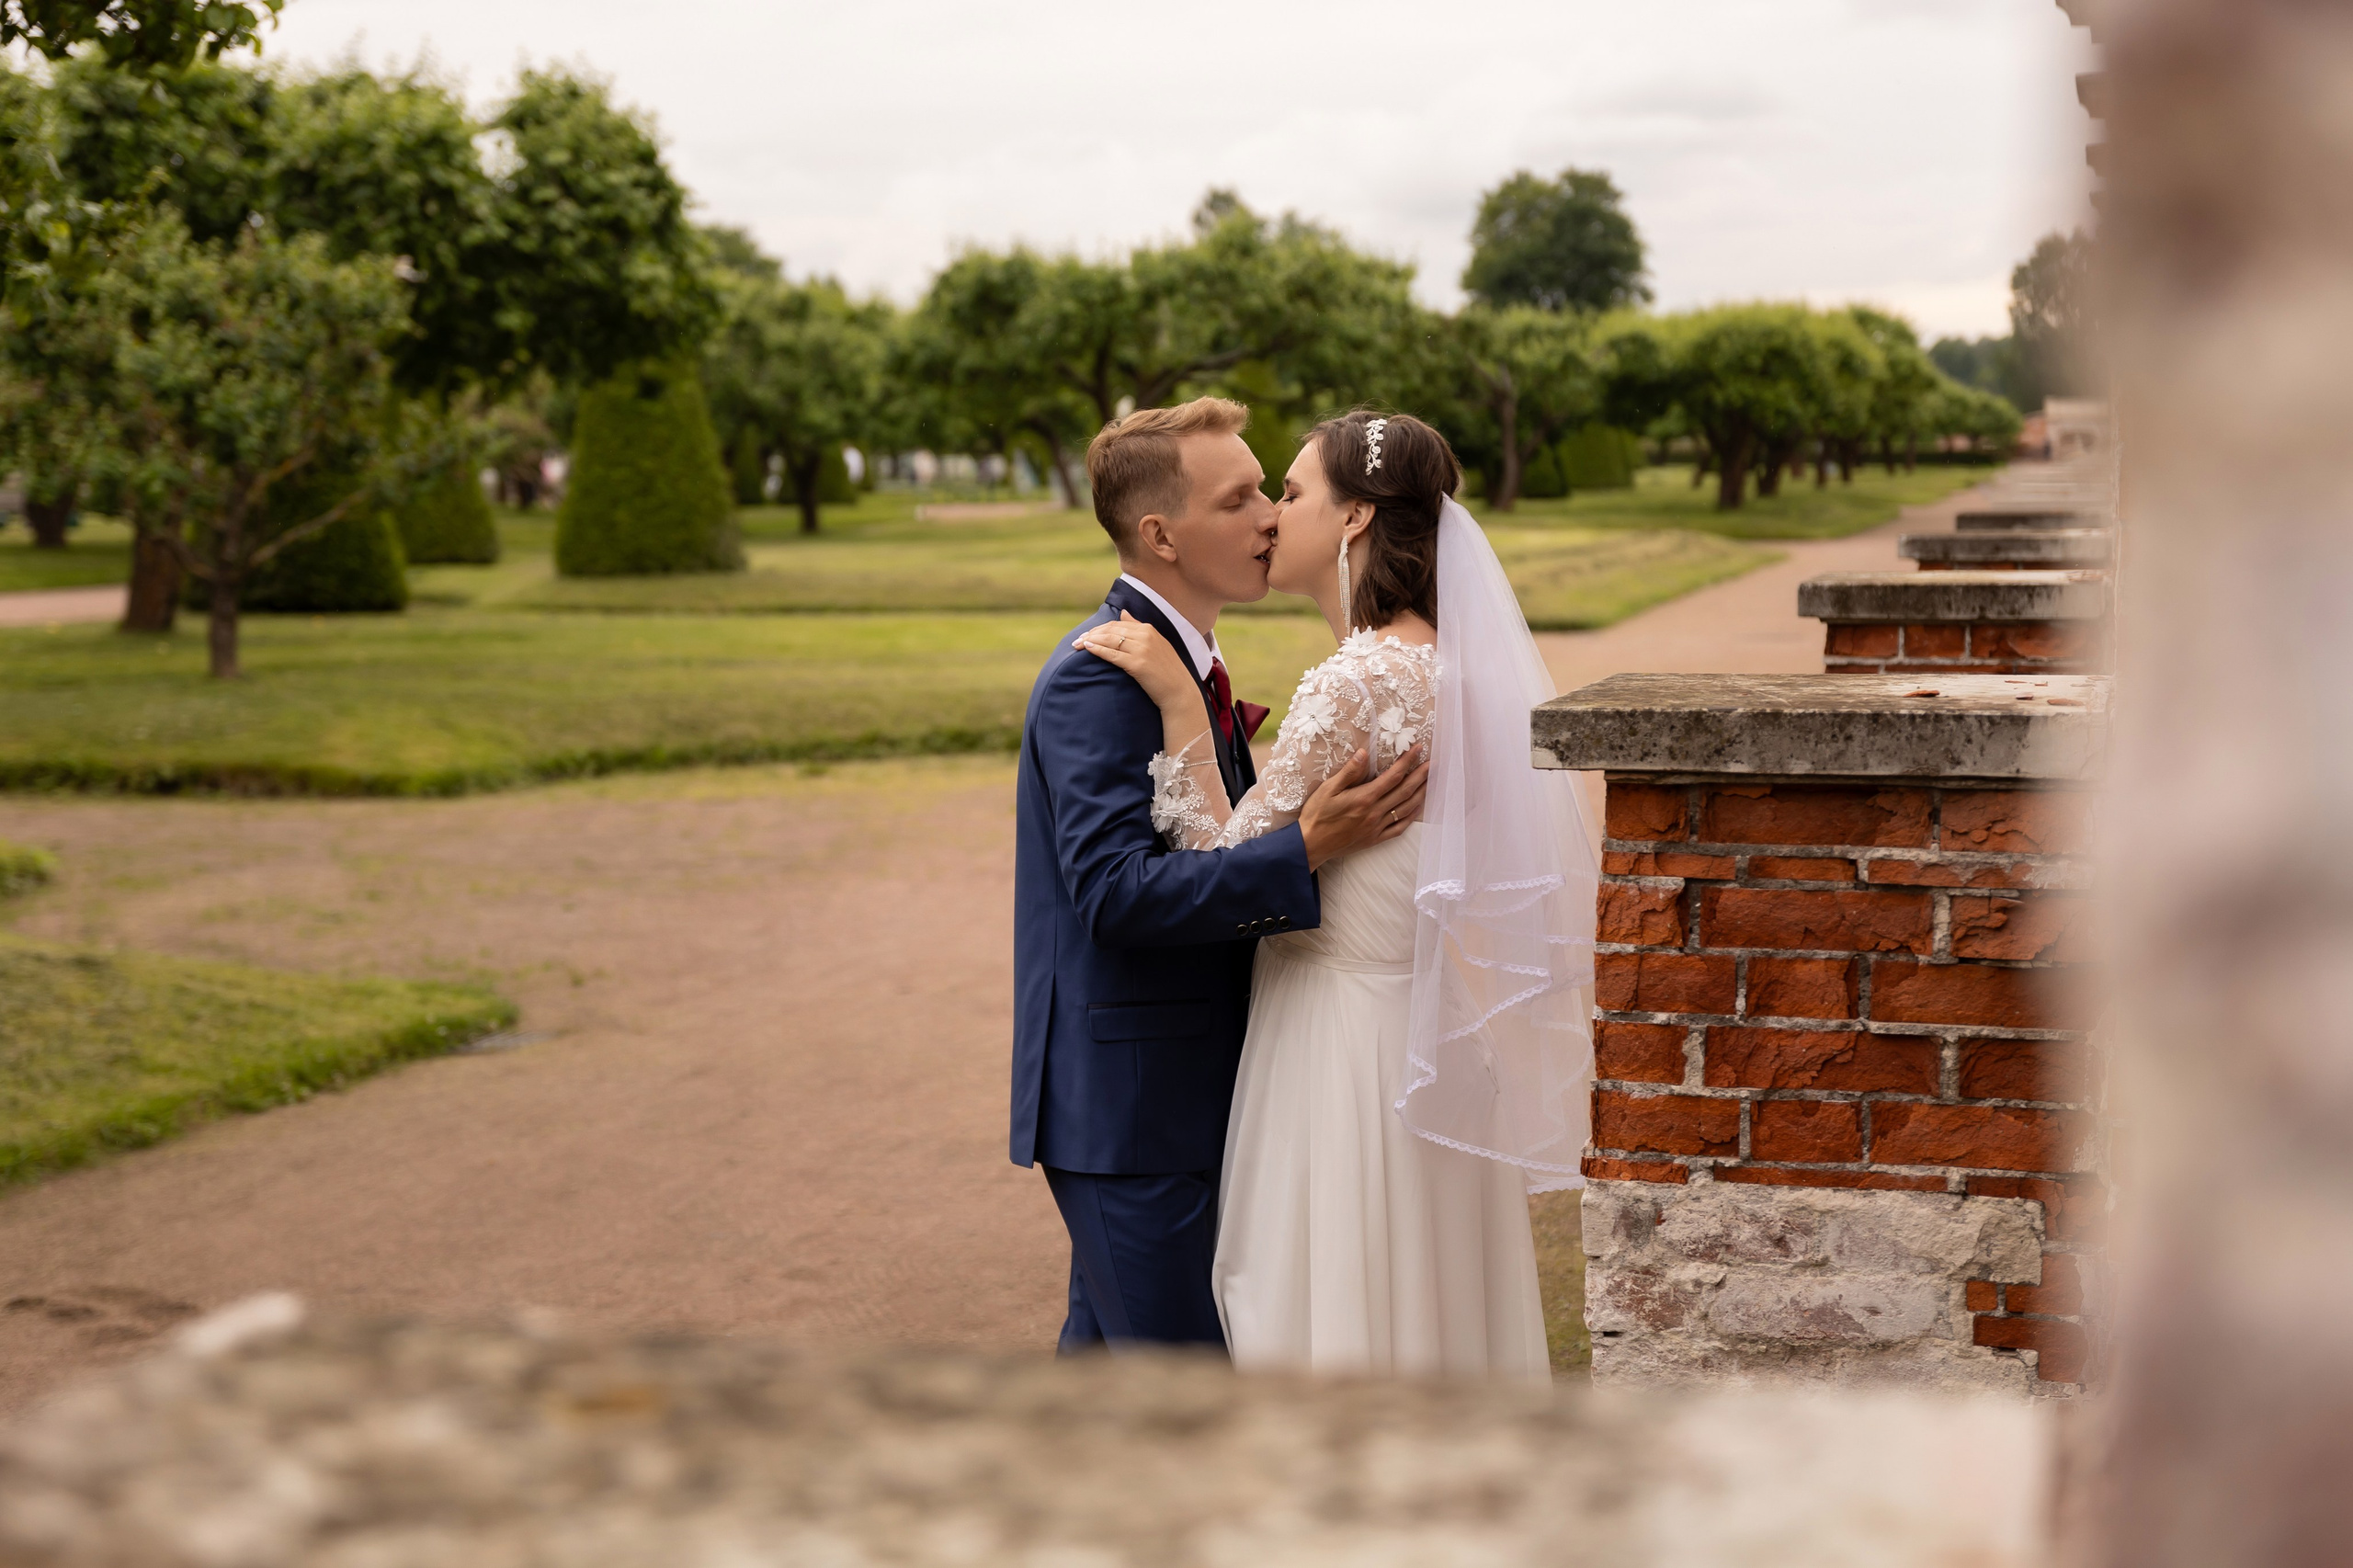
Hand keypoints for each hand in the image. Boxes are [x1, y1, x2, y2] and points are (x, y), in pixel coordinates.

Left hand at [1074, 612, 1197, 709]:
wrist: (1179, 691)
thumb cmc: (1167, 670)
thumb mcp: (1156, 643)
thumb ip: (1138, 627)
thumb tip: (1123, 613)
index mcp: (1149, 629)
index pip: (1118, 624)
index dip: (1100, 628)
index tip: (1087, 634)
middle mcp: (1146, 636)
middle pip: (1111, 630)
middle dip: (1092, 633)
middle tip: (1077, 640)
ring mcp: (1142, 649)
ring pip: (1110, 640)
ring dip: (1090, 640)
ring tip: (1077, 644)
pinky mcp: (1138, 664)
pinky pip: (1113, 654)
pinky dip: (1098, 650)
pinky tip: (1087, 649)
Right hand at [1297, 745, 1428, 871]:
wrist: (1311, 845)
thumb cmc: (1316, 815)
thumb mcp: (1327, 789)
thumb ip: (1349, 772)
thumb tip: (1364, 753)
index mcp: (1364, 798)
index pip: (1393, 777)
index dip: (1407, 762)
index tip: (1417, 749)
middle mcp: (1374, 813)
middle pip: (1405, 791)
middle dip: (1421, 776)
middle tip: (1433, 764)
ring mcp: (1376, 827)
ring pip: (1406, 809)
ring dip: (1421, 794)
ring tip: (1431, 782)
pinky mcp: (1375, 839)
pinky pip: (1399, 828)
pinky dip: (1411, 817)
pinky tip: (1417, 808)